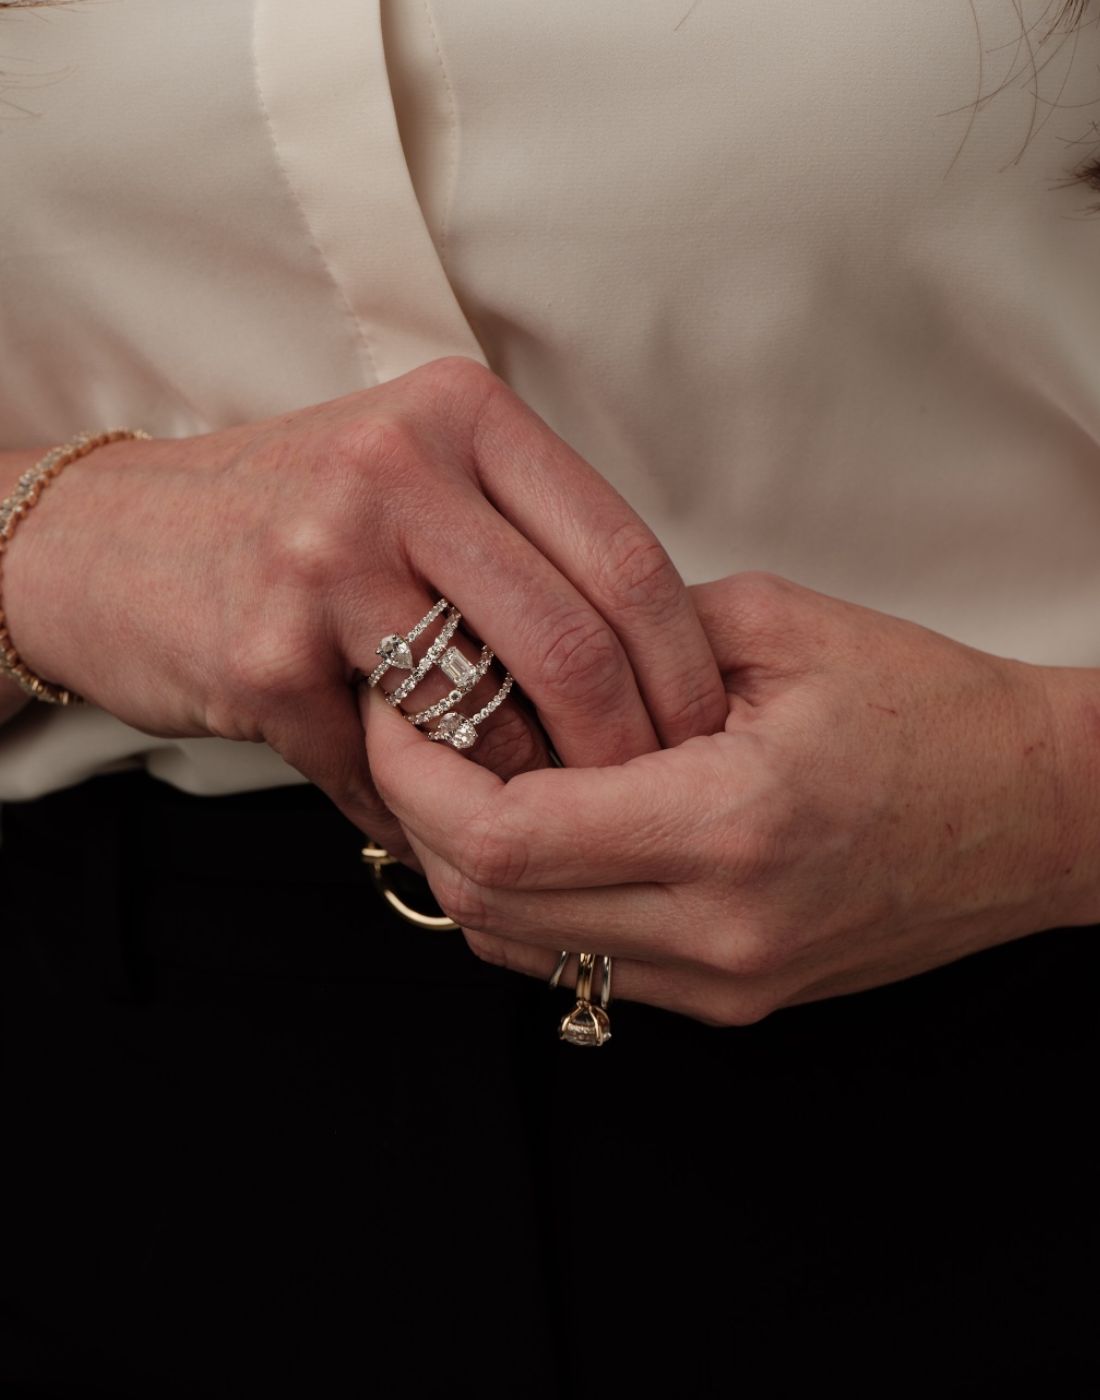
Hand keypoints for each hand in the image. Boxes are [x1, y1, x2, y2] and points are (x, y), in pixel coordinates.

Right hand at [3, 357, 725, 855]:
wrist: (114, 541)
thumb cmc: (295, 519)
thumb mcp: (417, 475)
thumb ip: (525, 538)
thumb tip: (652, 669)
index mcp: (462, 413)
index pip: (624, 553)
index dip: (683, 664)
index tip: (705, 734)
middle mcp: (397, 464)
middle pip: (574, 640)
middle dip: (628, 749)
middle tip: (645, 803)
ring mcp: (326, 553)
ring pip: (490, 716)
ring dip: (526, 792)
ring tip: (537, 815)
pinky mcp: (268, 647)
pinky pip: (390, 765)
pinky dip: (420, 810)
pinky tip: (421, 813)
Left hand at [367, 570, 1099, 1021]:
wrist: (1037, 812)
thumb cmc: (929, 710)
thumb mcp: (774, 628)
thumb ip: (625, 634)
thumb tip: (509, 649)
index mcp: (730, 825)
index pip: (500, 833)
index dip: (413, 771)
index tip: (397, 702)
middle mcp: (718, 931)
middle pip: (484, 904)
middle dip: (414, 813)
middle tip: (407, 726)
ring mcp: (725, 984)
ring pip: (517, 948)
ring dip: (460, 863)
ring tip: (460, 771)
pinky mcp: (731, 1000)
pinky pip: (578, 965)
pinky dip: (524, 902)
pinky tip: (531, 827)